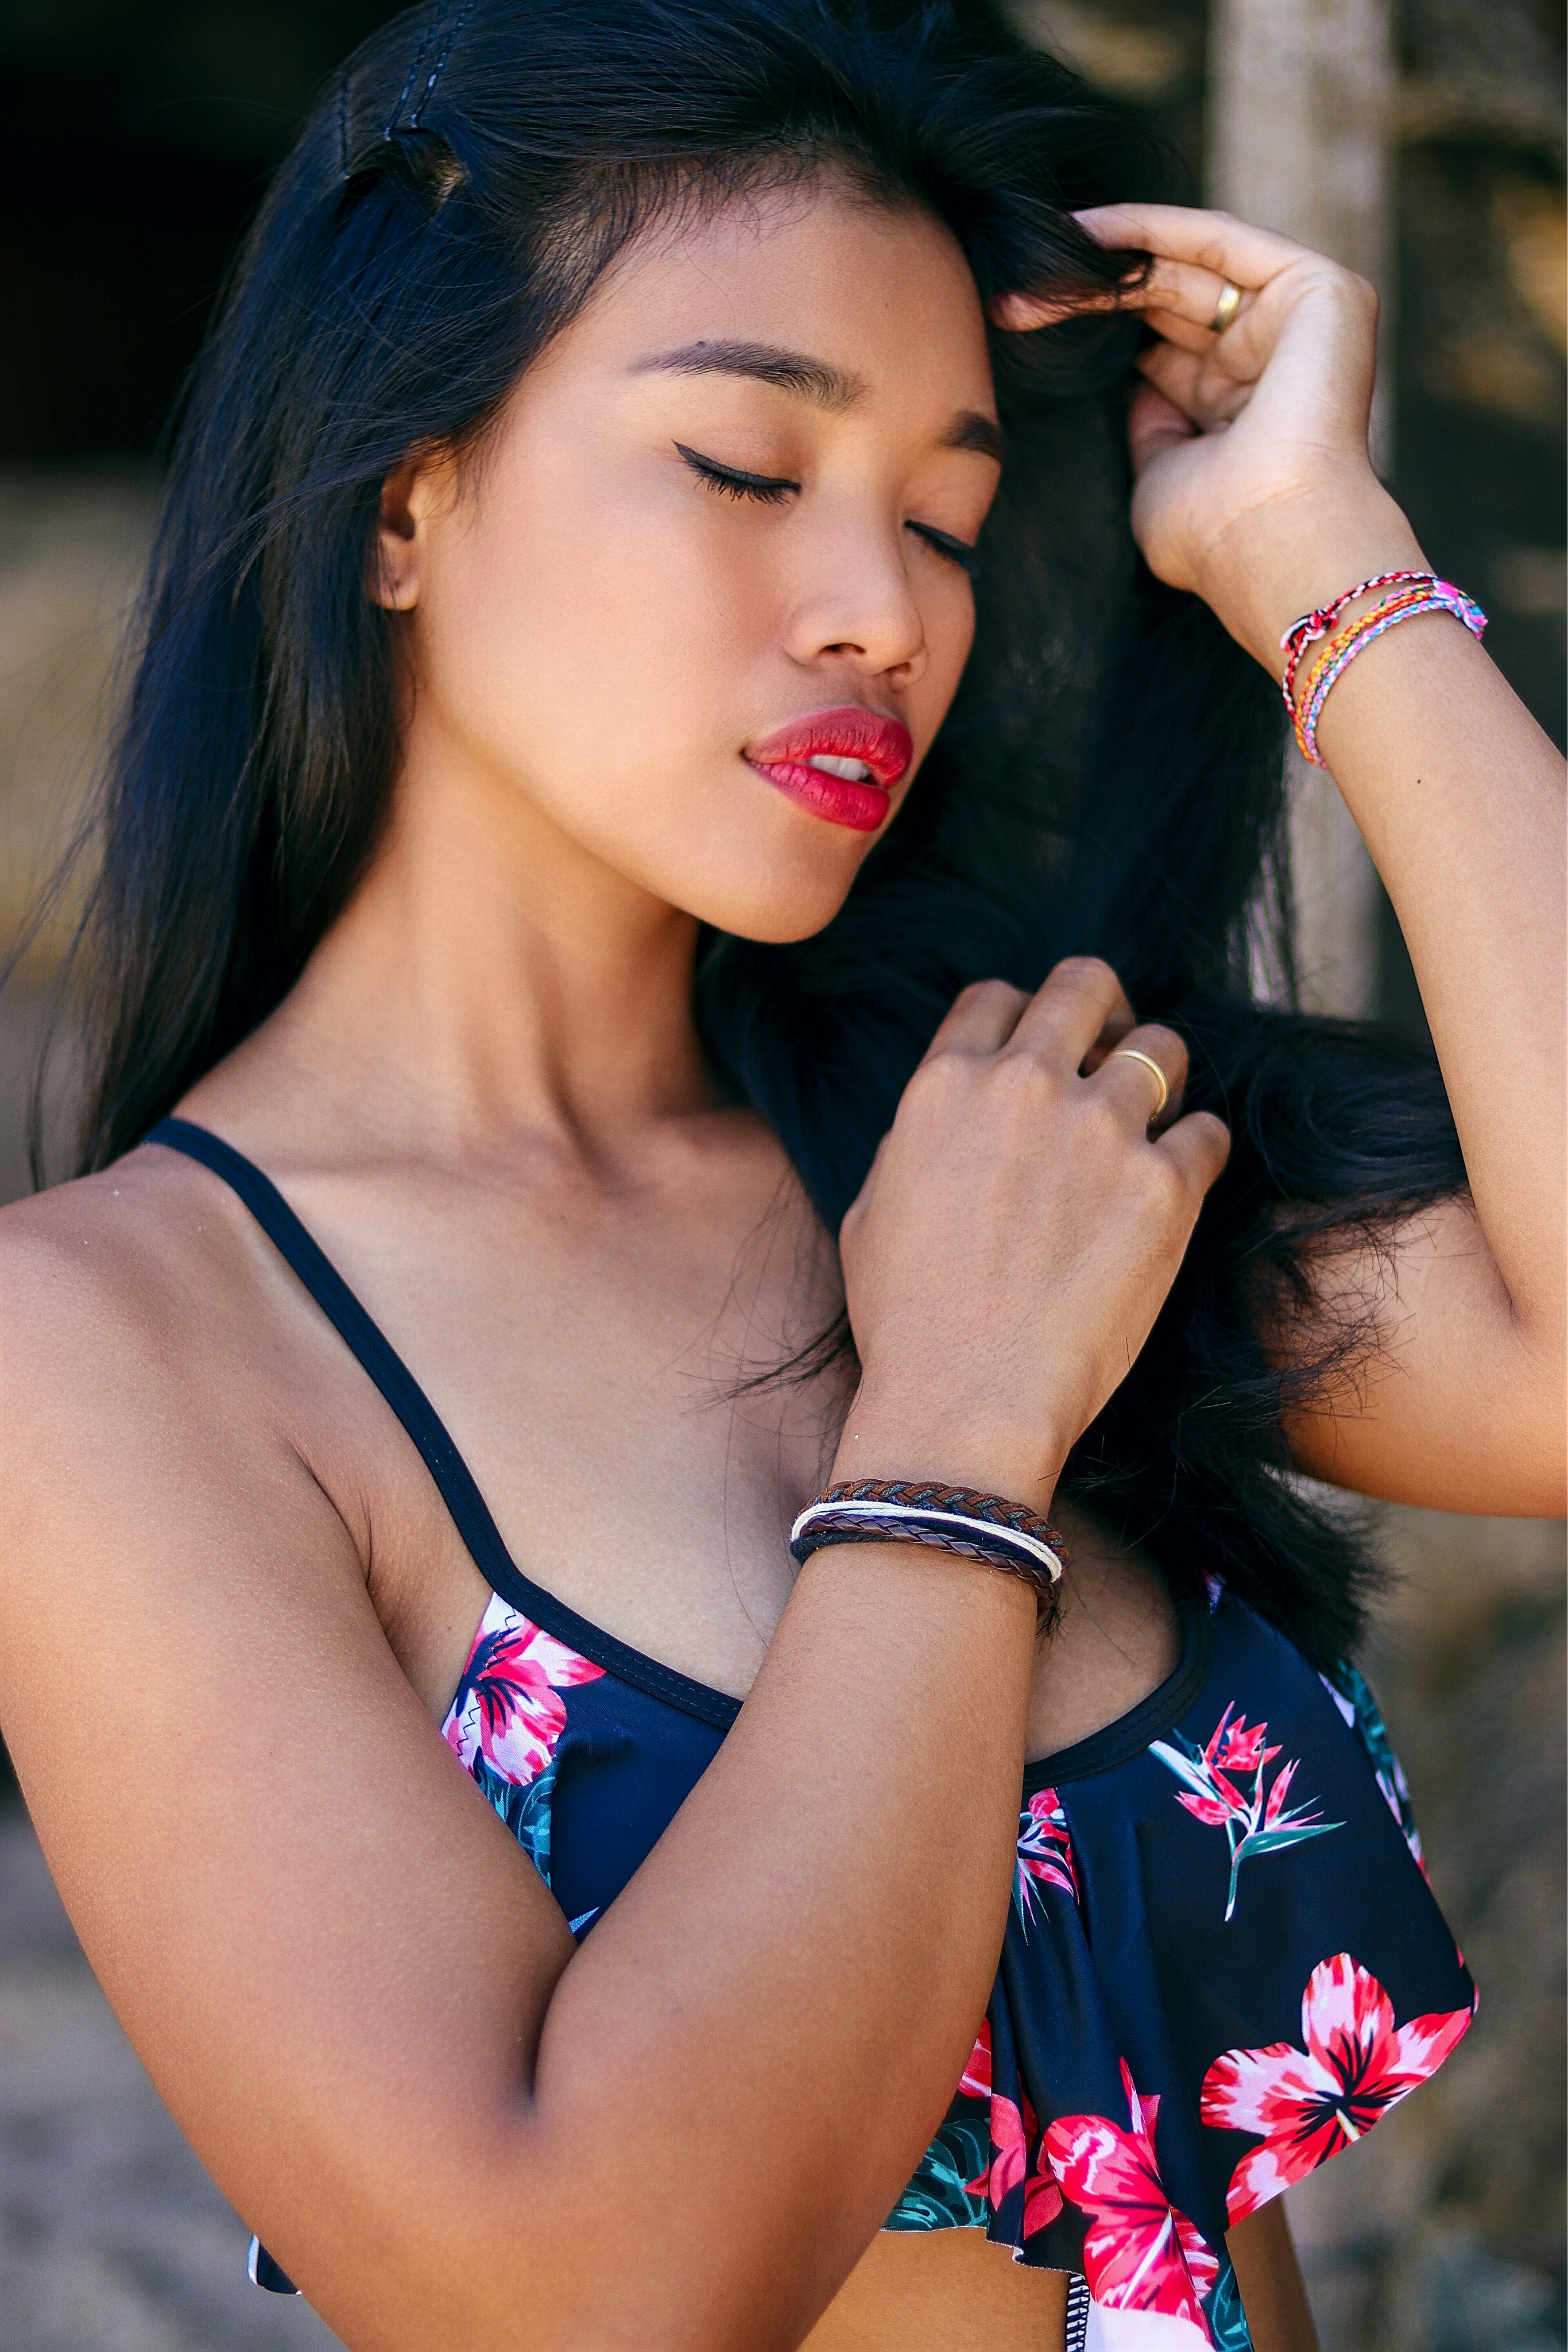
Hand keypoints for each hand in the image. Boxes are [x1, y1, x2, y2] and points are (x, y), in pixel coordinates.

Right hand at [834, 959, 1229, 1507]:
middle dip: (1104, 1008)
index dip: (1024, 1016)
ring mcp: (1101, 1131)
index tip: (1043, 1049)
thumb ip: (914, 1141)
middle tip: (1112, 1051)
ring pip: (1164, 1045)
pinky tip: (1179, 1185)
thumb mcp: (872, 1211)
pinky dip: (1199, 1152)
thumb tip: (950, 1122)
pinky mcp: (1164, 1187)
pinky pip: (1209, 1132)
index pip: (997, 996)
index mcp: (945, 1085)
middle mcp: (1024, 1086)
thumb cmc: (907, 1322)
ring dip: (1161, 1078)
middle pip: (1087, 983)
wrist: (968, 1400)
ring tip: (1153, 1124)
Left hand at [991, 204, 1422, 673]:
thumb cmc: (1215, 534)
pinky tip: (1087, 232)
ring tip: (1037, 257)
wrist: (1272, 542)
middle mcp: (1273, 355)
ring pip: (1186, 263)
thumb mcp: (1161, 475)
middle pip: (1167, 297)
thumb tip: (1136, 386)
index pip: (1162, 342)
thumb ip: (1151, 425)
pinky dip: (1152, 227)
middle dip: (1088, 290)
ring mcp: (1300, 319)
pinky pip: (1218, 239)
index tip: (1023, 318)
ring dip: (1107, 257)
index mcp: (1241, 403)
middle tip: (1011, 296)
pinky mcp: (1319, 289)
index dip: (1097, 324)